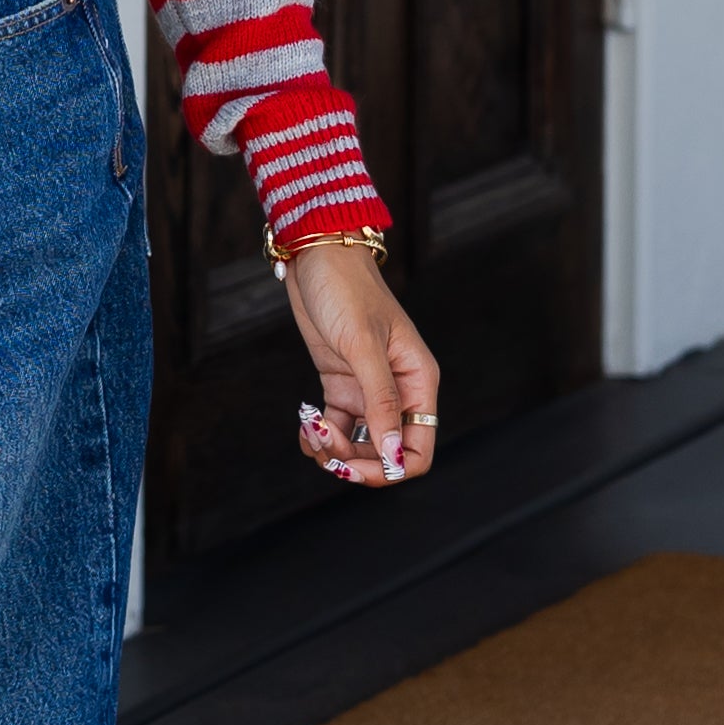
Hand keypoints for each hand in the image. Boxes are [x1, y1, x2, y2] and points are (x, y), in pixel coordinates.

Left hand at [285, 244, 439, 486]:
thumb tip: (393, 453)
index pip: (418, 448)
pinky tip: (305, 425)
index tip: (354, 467)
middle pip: (385, 452)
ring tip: (310, 428)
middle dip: (354, 460)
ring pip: (358, 444)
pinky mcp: (342, 383)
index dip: (390, 468)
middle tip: (323, 443)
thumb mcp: (362, 345)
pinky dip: (319, 435)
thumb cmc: (346, 289)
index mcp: (418, 382)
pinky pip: (335, 427)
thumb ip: (380, 401)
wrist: (317, 256)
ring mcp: (368, 388)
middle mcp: (398, 390)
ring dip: (333, 449)